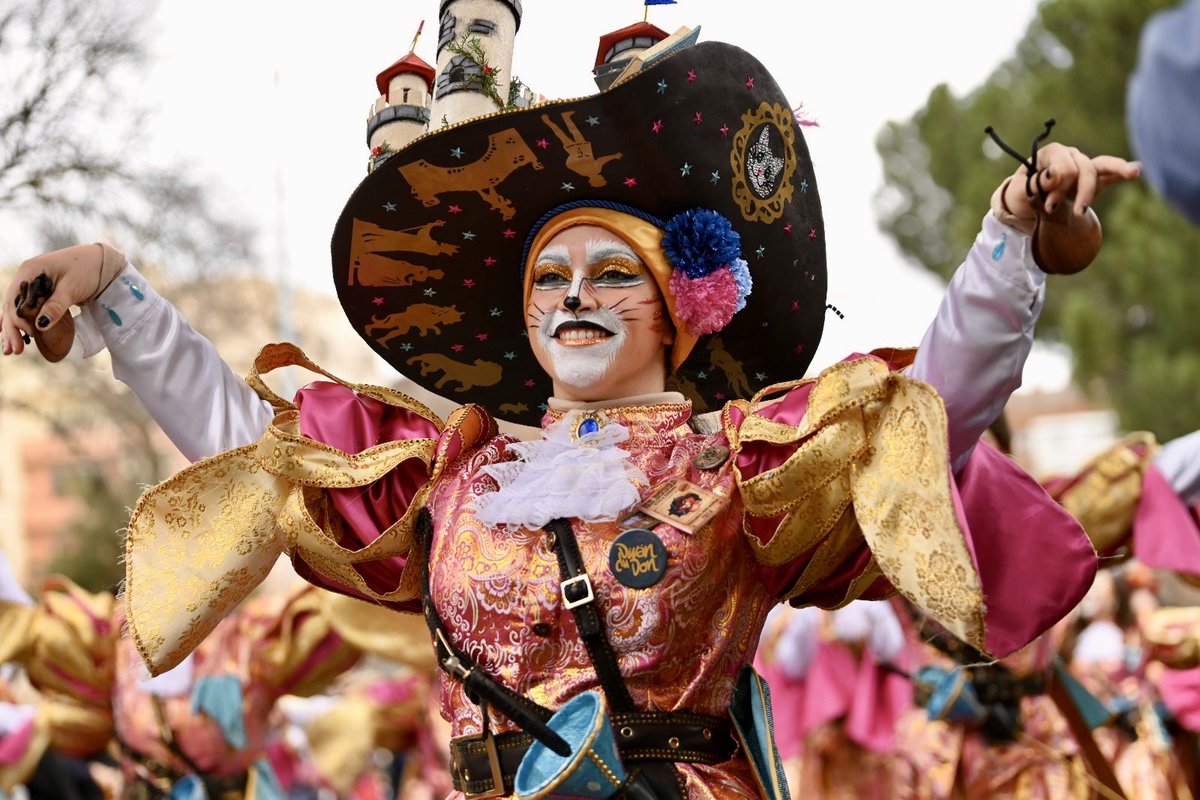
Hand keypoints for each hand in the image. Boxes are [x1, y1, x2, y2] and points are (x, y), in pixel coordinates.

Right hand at [1, 244, 107, 356]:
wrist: (100, 261)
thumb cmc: (87, 270)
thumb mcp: (71, 288)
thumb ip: (55, 306)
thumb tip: (39, 325)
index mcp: (29, 271)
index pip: (14, 300)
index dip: (18, 320)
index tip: (30, 334)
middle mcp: (25, 276)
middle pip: (12, 306)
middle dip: (11, 329)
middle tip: (14, 351)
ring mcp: (31, 283)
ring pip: (17, 308)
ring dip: (13, 328)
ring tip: (12, 350)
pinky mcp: (39, 291)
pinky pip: (26, 308)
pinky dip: (23, 322)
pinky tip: (20, 335)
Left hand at [992, 144, 1141, 273]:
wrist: (1026, 205)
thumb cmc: (1022, 194)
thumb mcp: (1022, 190)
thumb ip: (1038, 181)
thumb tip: (1057, 172)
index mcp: (1052, 154)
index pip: (1065, 166)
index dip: (1059, 186)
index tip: (1050, 205)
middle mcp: (1070, 156)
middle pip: (1083, 169)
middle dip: (1078, 192)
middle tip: (1067, 211)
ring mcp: (1084, 167)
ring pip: (1100, 168)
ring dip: (1112, 175)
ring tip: (1133, 173)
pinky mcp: (1094, 180)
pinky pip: (1111, 173)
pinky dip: (1124, 171)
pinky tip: (1137, 171)